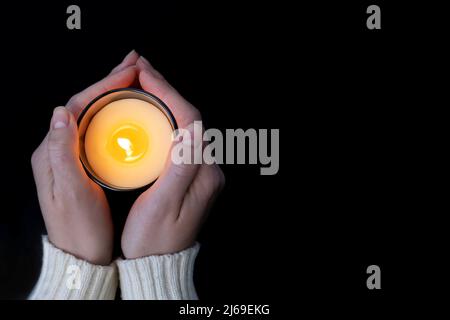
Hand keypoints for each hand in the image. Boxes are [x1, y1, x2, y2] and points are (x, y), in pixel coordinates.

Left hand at [31, 51, 139, 264]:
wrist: (80, 255)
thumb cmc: (78, 228)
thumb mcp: (69, 193)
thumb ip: (62, 153)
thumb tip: (59, 113)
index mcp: (51, 151)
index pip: (77, 105)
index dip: (104, 85)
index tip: (129, 72)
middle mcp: (59, 148)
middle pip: (86, 105)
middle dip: (111, 82)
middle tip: (136, 64)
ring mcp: (73, 155)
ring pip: (95, 114)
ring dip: (115, 94)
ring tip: (136, 79)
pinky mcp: (85, 163)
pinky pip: (101, 129)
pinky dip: (117, 114)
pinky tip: (130, 111)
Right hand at [121, 56, 224, 257]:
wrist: (159, 262)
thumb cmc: (155, 239)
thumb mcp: (163, 205)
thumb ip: (180, 167)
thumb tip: (191, 130)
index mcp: (202, 173)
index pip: (190, 120)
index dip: (168, 92)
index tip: (144, 74)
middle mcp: (208, 169)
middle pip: (189, 117)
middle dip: (166, 90)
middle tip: (140, 70)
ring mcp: (200, 171)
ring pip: (185, 124)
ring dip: (166, 101)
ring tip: (143, 84)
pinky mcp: (191, 175)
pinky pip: (180, 137)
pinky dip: (165, 118)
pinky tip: (149, 112)